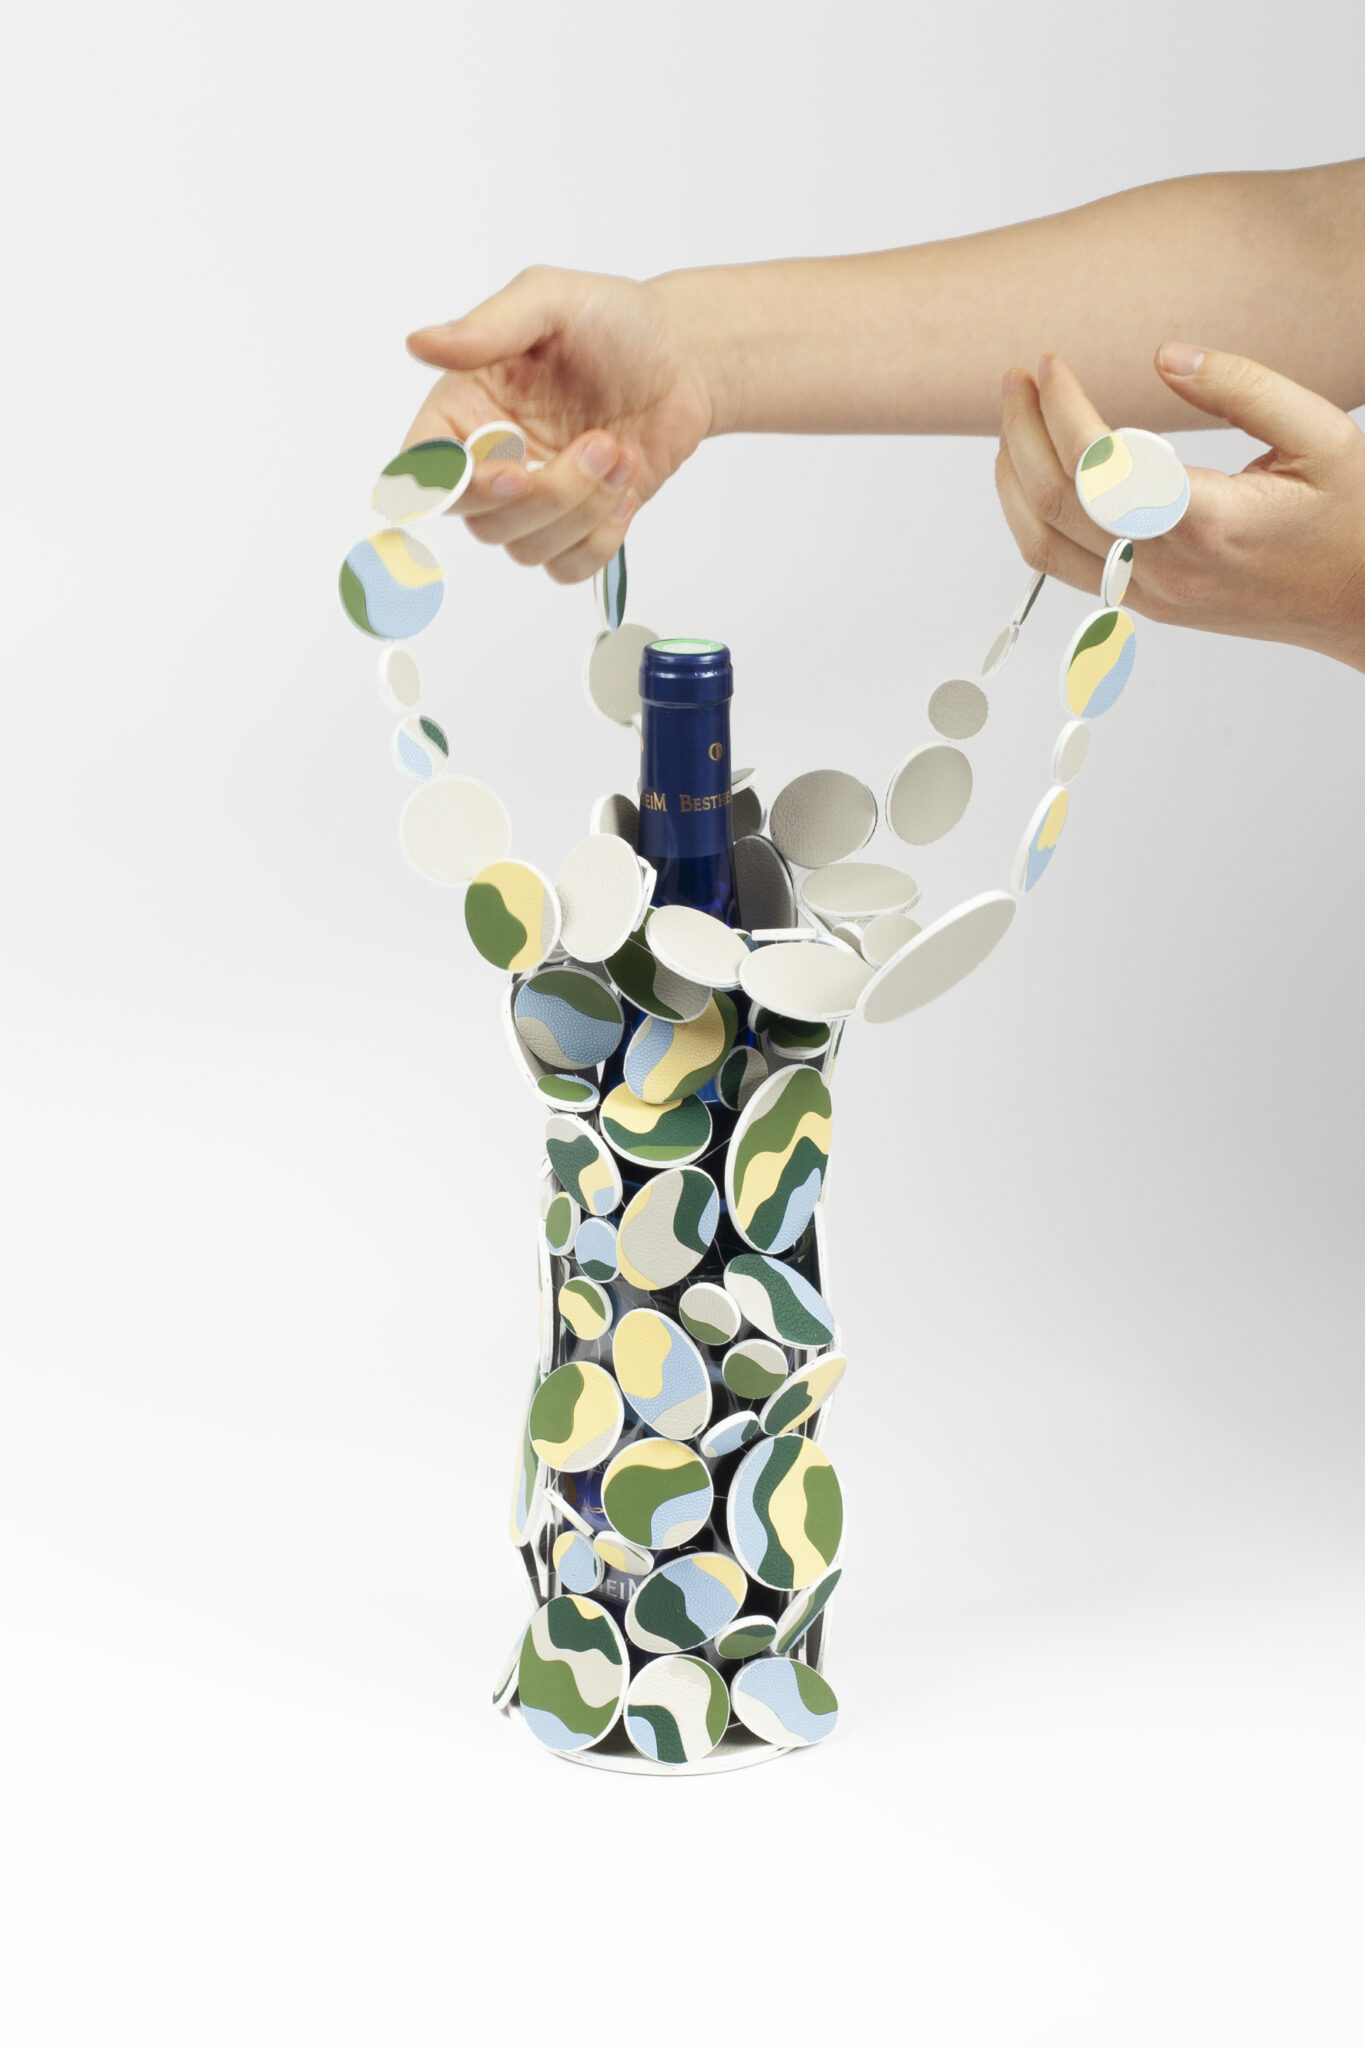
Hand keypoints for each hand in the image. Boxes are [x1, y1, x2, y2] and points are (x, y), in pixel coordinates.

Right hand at [402, 267, 715, 583]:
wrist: (682, 357)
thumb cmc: (615, 320)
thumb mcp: (550, 300)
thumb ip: (488, 328)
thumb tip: (420, 344)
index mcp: (466, 406)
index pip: (424, 468)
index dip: (455, 486)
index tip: (516, 472)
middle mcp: (489, 459)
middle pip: (480, 520)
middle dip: (548, 494)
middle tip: (600, 442)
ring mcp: (533, 499)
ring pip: (524, 547)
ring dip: (582, 510)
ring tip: (621, 453)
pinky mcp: (575, 525)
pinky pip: (565, 567)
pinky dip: (598, 541)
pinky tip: (625, 491)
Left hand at [995, 346, 1364, 671]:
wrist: (1362, 602)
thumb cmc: (1351, 516)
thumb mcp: (1320, 433)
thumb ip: (1243, 388)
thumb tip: (1165, 357)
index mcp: (1208, 521)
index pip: (1099, 466)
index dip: (1062, 408)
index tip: (1050, 363)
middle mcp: (1168, 568)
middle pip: (1054, 501)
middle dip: (1023, 431)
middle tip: (1016, 377)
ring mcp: (1150, 595)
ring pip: (1043, 543)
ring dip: (1014, 478)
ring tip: (1014, 420)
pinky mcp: (1146, 604)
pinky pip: (1063, 567)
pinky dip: (1032, 518)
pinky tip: (1033, 474)